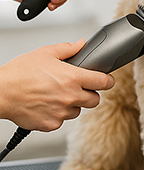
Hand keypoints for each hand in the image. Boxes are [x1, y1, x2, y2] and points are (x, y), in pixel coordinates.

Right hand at [0, 41, 114, 130]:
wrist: (0, 93)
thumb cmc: (19, 73)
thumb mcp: (45, 53)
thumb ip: (68, 48)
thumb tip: (81, 45)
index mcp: (73, 78)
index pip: (104, 82)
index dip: (107, 80)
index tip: (106, 80)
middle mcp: (71, 96)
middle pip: (95, 100)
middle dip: (89, 93)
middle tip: (77, 88)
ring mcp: (62, 112)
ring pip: (78, 111)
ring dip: (73, 104)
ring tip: (56, 95)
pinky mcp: (51, 124)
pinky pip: (62, 120)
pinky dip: (57, 114)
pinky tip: (46, 104)